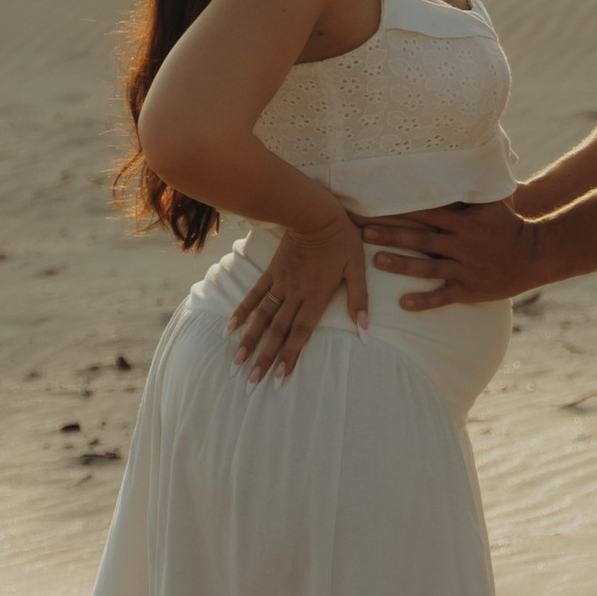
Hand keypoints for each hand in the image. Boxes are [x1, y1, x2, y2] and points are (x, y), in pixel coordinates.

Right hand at [228, 207, 368, 381]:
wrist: (314, 212)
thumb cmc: (341, 239)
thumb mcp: (356, 267)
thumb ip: (359, 299)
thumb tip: (366, 330)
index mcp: (316, 296)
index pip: (300, 333)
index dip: (289, 357)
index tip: (277, 380)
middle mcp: (295, 295)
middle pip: (277, 331)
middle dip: (264, 359)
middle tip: (250, 383)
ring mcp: (280, 284)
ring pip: (262, 317)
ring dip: (249, 342)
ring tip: (235, 364)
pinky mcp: (271, 273)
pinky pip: (254, 295)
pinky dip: (242, 312)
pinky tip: (230, 330)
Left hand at [358, 197, 536, 308]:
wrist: (535, 255)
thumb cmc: (509, 225)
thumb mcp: (491, 202)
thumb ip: (470, 187)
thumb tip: (451, 163)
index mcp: (463, 221)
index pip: (425, 212)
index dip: (400, 209)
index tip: (376, 205)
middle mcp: (461, 243)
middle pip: (420, 238)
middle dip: (391, 235)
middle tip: (363, 232)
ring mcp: (465, 268)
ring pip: (427, 267)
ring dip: (401, 265)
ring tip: (376, 262)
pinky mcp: (470, 289)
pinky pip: (443, 296)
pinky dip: (424, 301)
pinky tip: (403, 303)